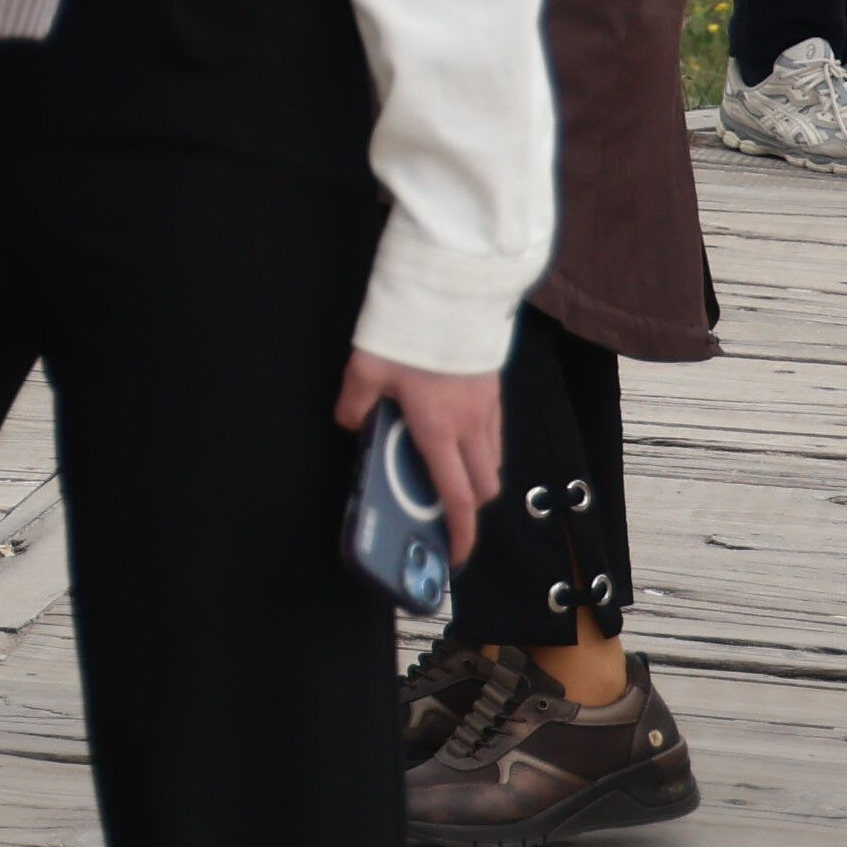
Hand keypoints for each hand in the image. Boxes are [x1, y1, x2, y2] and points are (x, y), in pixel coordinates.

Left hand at [337, 350, 501, 564]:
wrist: (450, 291)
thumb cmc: (408, 332)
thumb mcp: (364, 368)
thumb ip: (354, 403)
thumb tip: (351, 424)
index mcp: (438, 430)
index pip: (457, 497)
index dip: (460, 534)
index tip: (455, 555)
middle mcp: (470, 427)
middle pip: (484, 487)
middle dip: (468, 507)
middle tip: (443, 507)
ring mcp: (488, 409)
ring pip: (493, 461)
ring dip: (475, 476)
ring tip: (445, 468)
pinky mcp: (494, 389)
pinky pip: (494, 434)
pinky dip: (480, 447)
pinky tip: (454, 430)